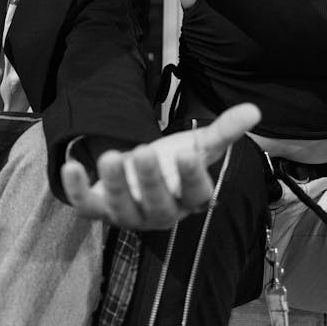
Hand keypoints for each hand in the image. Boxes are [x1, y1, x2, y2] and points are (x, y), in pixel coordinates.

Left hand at [61, 103, 260, 229]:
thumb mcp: (198, 145)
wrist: (142, 176)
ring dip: (116, 184)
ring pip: (122, 209)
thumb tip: (255, 110)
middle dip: (149, 180)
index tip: (187, 153)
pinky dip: (77, 190)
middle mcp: (160, 214)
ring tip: (110, 155)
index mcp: (189, 198)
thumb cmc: (174, 162)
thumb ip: (224, 130)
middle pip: (158, 204)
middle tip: (143, 152)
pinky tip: (71, 165)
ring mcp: (129, 216)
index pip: (196, 194)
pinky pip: (88, 207)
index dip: (191, 177)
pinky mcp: (100, 210)